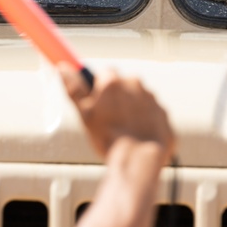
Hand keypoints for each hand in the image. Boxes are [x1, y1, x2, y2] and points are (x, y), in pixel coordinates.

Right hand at [59, 64, 174, 162]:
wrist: (139, 159)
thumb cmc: (109, 138)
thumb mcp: (85, 113)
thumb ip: (74, 88)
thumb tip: (62, 68)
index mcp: (114, 82)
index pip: (104, 73)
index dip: (97, 86)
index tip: (95, 97)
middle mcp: (136, 85)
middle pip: (122, 85)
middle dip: (115, 98)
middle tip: (107, 119)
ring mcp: (152, 100)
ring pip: (138, 99)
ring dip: (130, 109)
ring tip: (122, 131)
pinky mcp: (164, 115)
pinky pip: (152, 114)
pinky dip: (145, 122)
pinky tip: (136, 136)